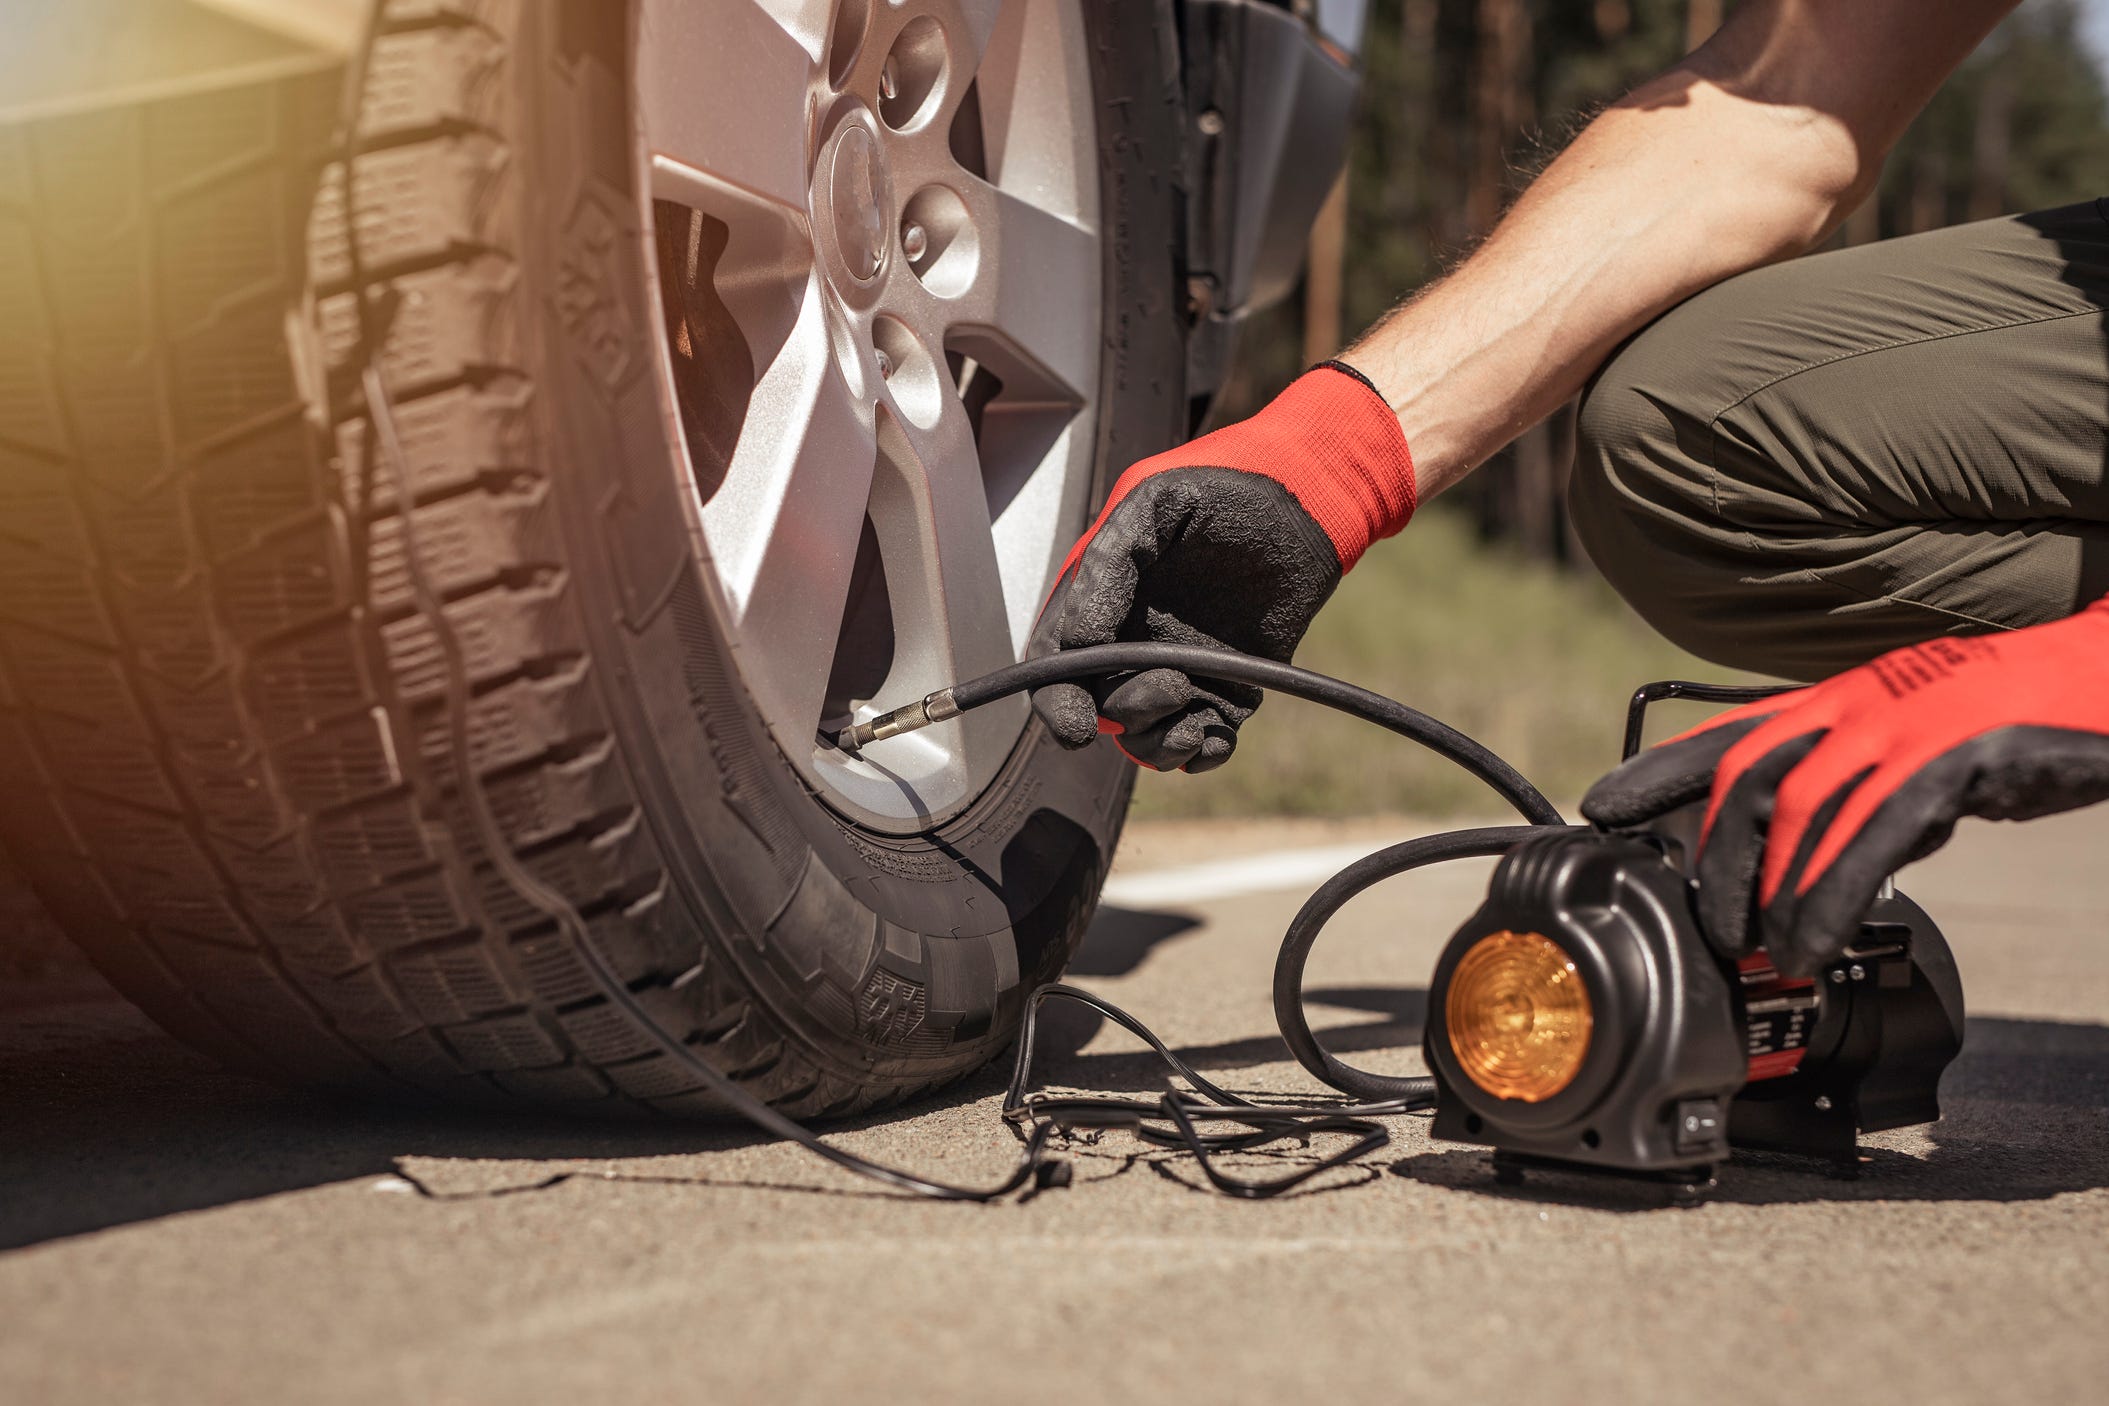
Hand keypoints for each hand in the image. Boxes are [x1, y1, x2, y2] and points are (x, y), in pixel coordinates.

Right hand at [1028, 362, 1415, 770]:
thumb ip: (1107, 566)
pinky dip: (1202, 753)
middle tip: (1173, 683)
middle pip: (1102, 706)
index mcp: (1102, 599)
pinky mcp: (1231, 688)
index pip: (1056, 662)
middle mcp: (1134, 640)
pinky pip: (1204, 740)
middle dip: (1126, 713)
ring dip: (1160, 742)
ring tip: (1192, 713)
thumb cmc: (1224, 486)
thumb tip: (1077, 641)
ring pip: (1147, 735)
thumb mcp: (1151, 504)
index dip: (1056, 700)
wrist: (1305, 497)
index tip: (1074, 725)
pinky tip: (1215, 736)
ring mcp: (1182, 668)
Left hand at [1582, 603, 2108, 973]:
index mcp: (1845, 697)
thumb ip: (1864, 781)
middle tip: (1704, 924)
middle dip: (1711, 857)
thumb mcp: (1923, 742)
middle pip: (1749, 777)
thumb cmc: (2029, 714)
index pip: (1734, 730)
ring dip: (1766, 889)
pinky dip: (1828, 894)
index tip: (1600, 808)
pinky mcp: (1958, 755)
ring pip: (1798, 808)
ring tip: (1760, 950)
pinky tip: (1812, 941)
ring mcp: (1907, 722)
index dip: (1661, 770)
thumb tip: (1823, 847)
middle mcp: (1861, 701)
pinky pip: (1872, 834)